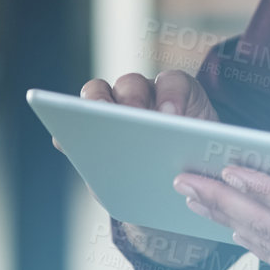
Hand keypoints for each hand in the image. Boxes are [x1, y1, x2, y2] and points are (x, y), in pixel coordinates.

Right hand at [60, 70, 222, 265]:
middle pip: (132, 84)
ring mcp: (114, 110)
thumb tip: (190, 168)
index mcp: (178, 96)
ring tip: (95, 128)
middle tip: (133, 117)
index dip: (171, 95)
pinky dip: (68, 131)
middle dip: (131, 99)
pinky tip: (65, 141)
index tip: (171, 116)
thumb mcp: (204, 161)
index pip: (174, 83)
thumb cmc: (193, 166)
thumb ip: (199, 155)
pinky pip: (74, 124)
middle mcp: (144, 95)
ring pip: (99, 94)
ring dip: (94, 106)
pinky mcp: (91, 134)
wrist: (173, 186)